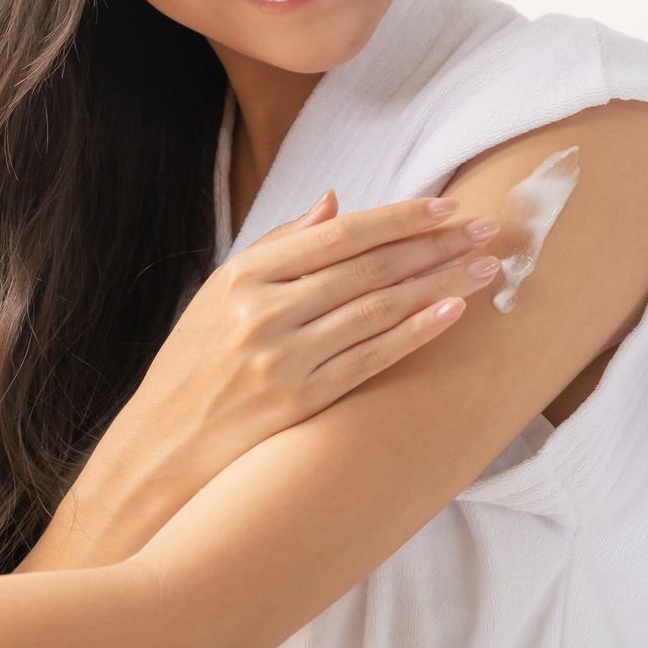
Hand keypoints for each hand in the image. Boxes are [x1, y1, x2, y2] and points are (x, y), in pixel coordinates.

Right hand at [104, 190, 501, 502]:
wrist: (160, 445)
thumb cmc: (194, 364)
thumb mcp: (220, 293)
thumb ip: (278, 247)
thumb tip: (335, 202)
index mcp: (244, 275)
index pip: (339, 235)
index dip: (398, 218)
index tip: (447, 207)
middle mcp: (263, 312)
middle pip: (367, 268)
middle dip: (434, 246)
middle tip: (488, 229)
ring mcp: (282, 359)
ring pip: (378, 310)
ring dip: (439, 285)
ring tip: (485, 269)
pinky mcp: (298, 402)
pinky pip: (369, 360)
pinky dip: (414, 334)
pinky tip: (453, 313)